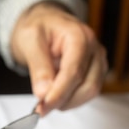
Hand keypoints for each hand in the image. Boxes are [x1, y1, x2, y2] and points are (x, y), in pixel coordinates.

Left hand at [10, 1, 107, 116]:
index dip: (59, 93)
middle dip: (63, 100)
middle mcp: (94, 48)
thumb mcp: (30, 40)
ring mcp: (98, 61)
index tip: (43, 106)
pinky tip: (56, 94)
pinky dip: (71, 99)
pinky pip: (88, 93)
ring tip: (47, 97)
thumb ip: (38, 67)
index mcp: (80, 36)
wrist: (45, 22)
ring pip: (90, 92)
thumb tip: (43, 93)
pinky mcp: (96, 72)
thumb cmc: (39, 27)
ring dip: (67, 102)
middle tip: (40, 107)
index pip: (74, 72)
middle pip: (87, 86)